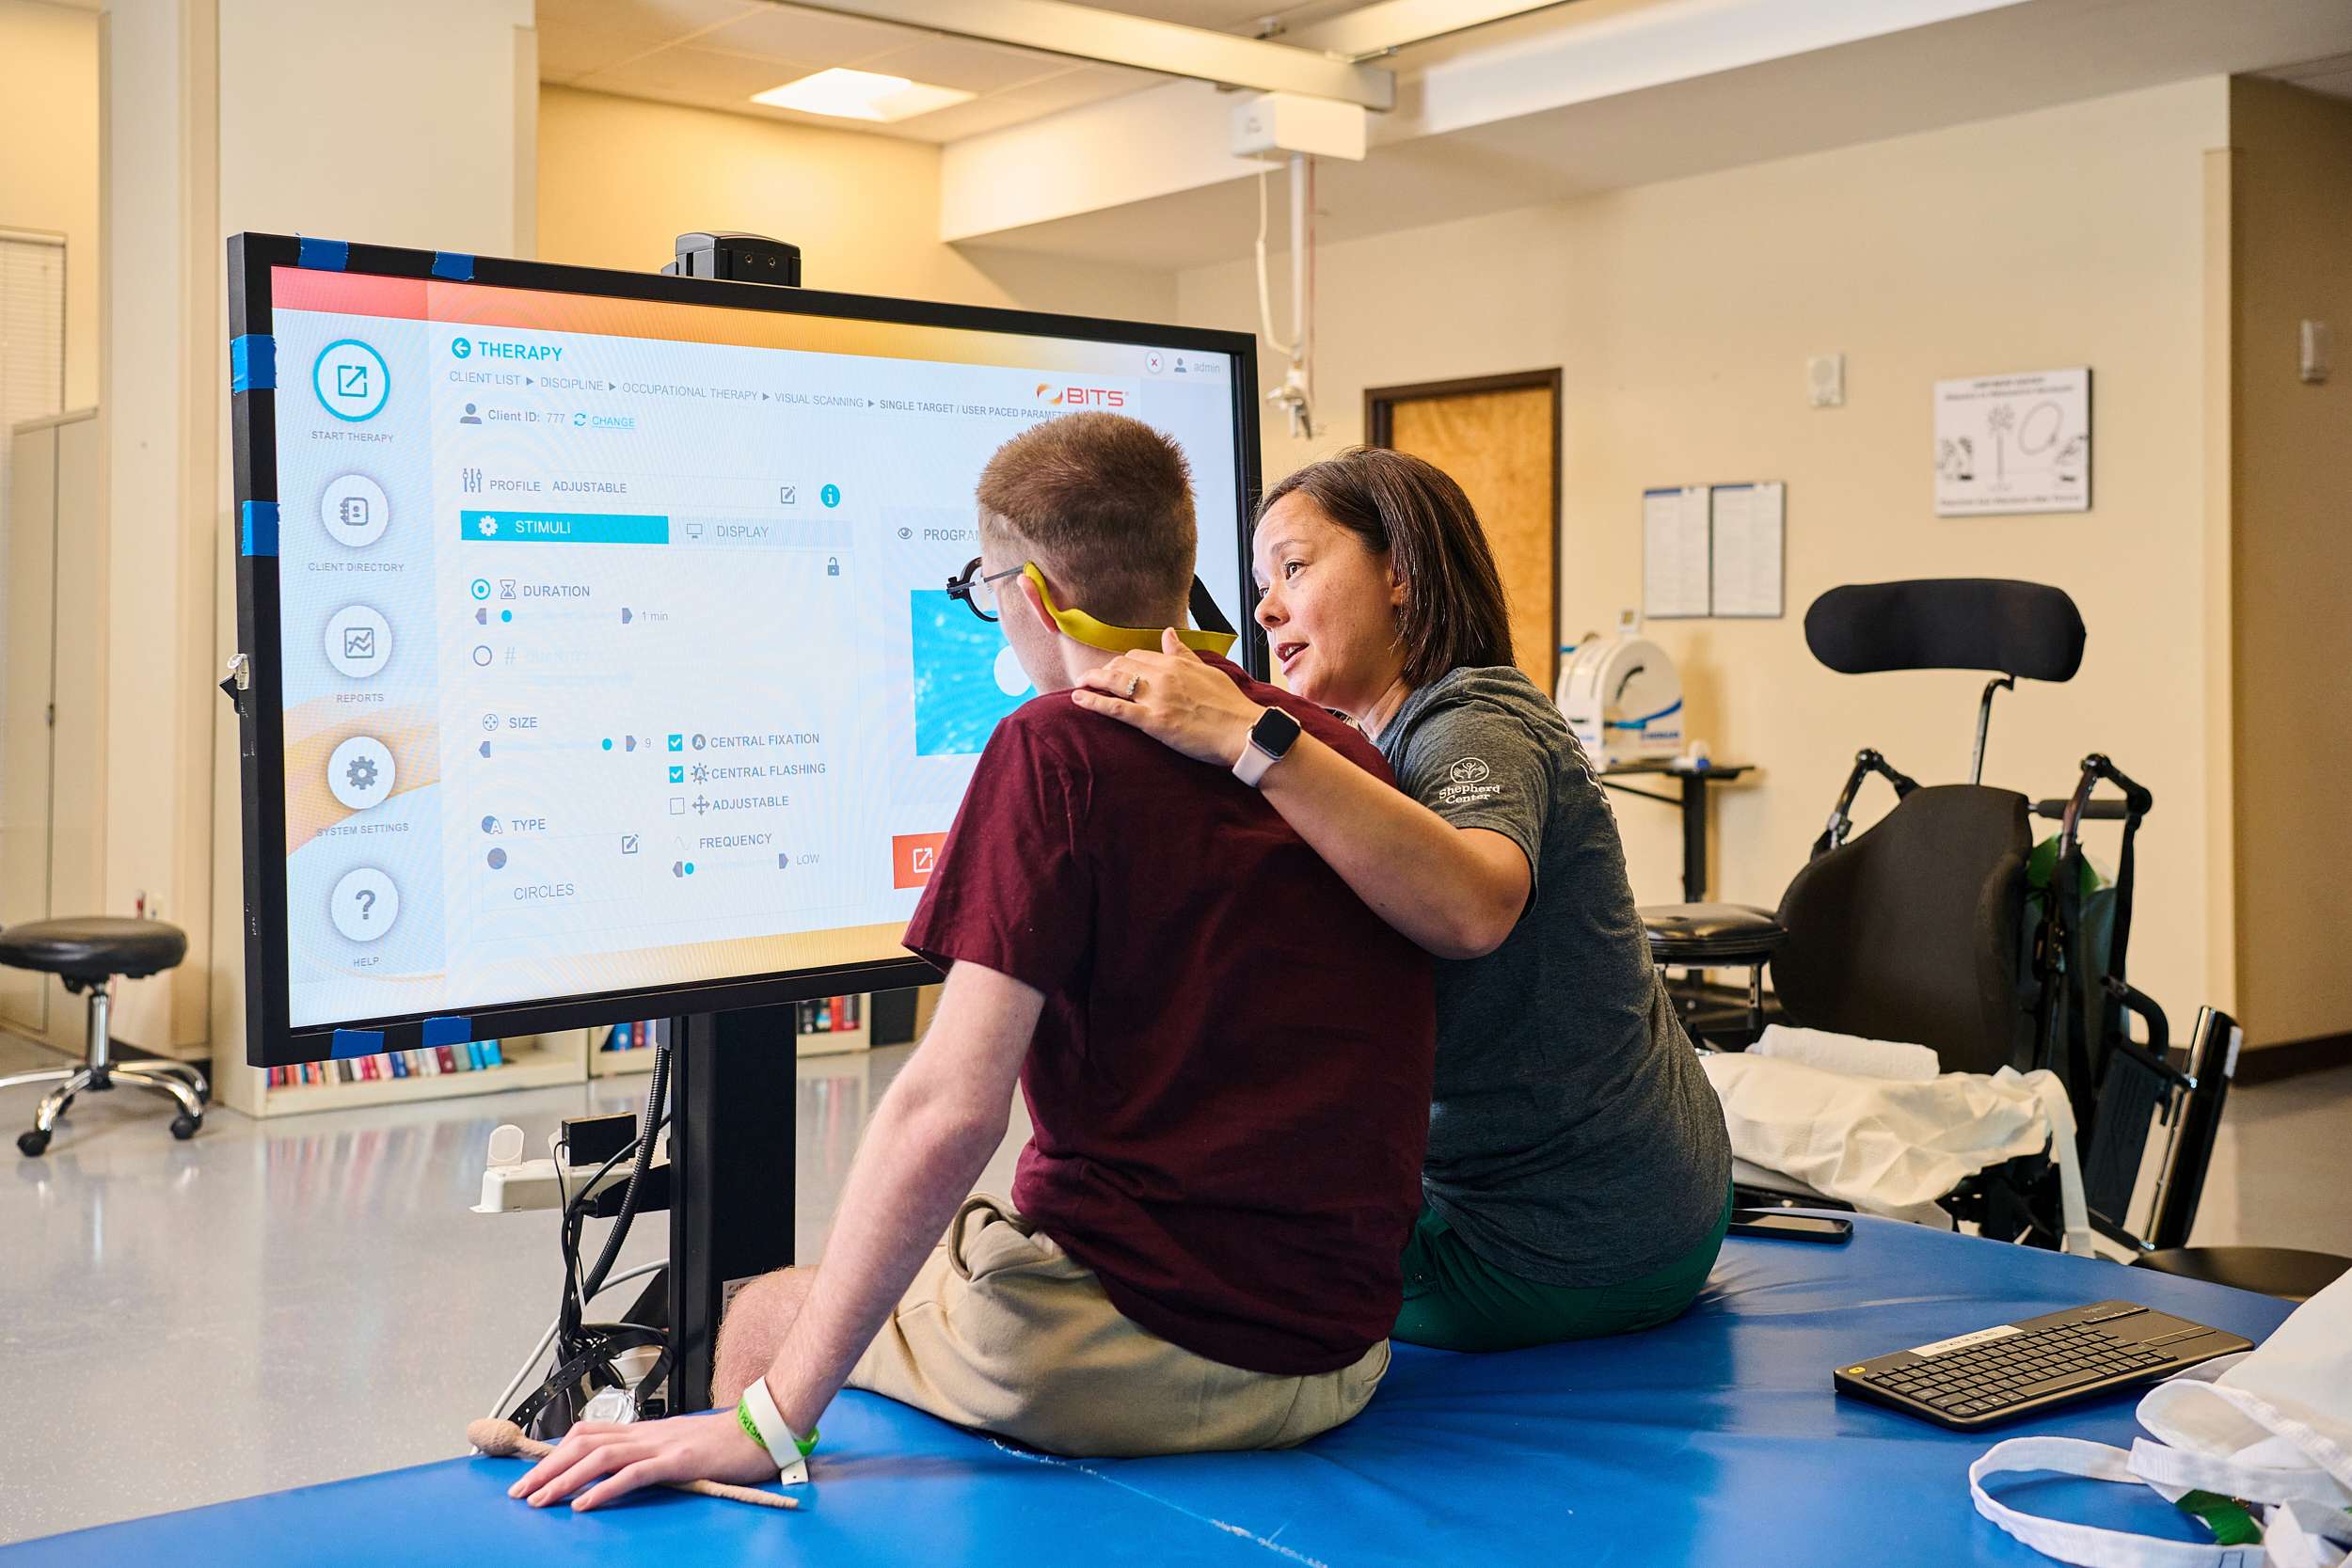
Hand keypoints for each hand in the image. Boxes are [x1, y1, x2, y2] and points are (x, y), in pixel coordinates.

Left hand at [505, 1409, 776, 1511]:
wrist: (762, 1429)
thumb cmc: (727, 1442)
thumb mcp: (679, 1447)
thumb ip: (650, 1455)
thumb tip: (621, 1472)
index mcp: (644, 1431)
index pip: (587, 1433)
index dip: (554, 1452)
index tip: (530, 1474)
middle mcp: (646, 1434)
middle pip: (583, 1443)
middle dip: (546, 1468)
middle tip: (519, 1493)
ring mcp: (661, 1445)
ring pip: (599, 1457)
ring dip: (564, 1479)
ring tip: (540, 1500)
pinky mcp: (678, 1461)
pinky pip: (633, 1474)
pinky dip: (604, 1489)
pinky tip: (584, 1504)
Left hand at [1070, 628, 1263, 767]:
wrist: (1242, 731)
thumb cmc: (1229, 705)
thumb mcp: (1207, 671)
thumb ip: (1184, 653)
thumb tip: (1169, 633)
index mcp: (1176, 663)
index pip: (1140, 655)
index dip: (1124, 661)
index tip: (1116, 668)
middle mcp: (1163, 676)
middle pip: (1122, 665)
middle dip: (1104, 669)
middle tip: (1093, 677)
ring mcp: (1156, 698)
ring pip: (1114, 682)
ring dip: (1092, 680)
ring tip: (1080, 683)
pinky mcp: (1152, 721)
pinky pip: (1115, 708)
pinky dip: (1093, 702)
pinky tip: (1078, 699)